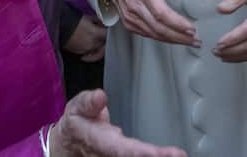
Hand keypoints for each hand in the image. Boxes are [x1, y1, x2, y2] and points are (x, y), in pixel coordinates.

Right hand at [49, 90, 185, 156]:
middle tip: (178, 155)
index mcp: (100, 142)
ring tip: (178, 155)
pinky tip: (172, 155)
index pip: (122, 149)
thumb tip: (100, 96)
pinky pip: (140, 156)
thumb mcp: (77, 108)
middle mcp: (110, 156)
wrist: (68, 145)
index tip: (158, 153)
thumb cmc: (77, 123)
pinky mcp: (125, 156)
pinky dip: (158, 155)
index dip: (141, 152)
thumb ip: (88, 102)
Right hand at [64, 15, 107, 61]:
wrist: (59, 27)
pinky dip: (91, 49)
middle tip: (104, 38)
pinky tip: (89, 44)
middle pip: (104, 46)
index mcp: (95, 34)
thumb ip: (97, 21)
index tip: (108, 30)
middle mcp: (92, 44)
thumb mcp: (88, 18)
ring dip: (98, 46)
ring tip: (97, 41)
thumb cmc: (73, 20)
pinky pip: (89, 52)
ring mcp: (86, 50)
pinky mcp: (79, 52)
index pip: (107, 35)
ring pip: (97, 51)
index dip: (109, 32)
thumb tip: (104, 23)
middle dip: (105, 41)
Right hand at [104, 0, 198, 46]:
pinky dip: (162, 39)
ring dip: (173, 40)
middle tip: (196, 40)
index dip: (177, 23)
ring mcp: (131, 18)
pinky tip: (173, 39)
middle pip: (159, 28)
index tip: (191, 28)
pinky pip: (147, 35)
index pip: (161, 13)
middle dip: (179, 36)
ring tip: (189, 42)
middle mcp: (136, 8)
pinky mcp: (129, 24)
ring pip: (154, 34)